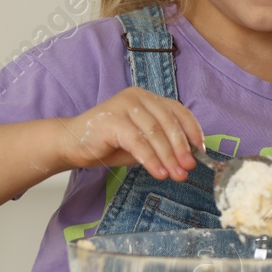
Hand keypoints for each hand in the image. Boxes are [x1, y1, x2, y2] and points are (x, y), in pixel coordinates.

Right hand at [55, 87, 203, 180]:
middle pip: (168, 122)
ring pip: (155, 133)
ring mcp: (123, 105)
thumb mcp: (142, 143)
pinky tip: (158, 173)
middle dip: (181, 148)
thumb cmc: (108, 143)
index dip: (192, 130)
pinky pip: (138, 141)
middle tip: (188, 168)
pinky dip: (151, 159)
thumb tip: (187, 158)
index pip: (178, 111)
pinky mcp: (111, 119)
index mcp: (148, 98)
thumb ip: (161, 144)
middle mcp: (137, 96)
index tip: (200, 151)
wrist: (71, 144)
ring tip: (175, 175)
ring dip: (168, 156)